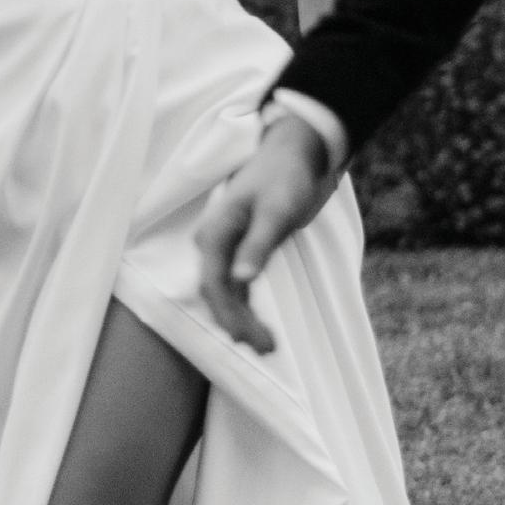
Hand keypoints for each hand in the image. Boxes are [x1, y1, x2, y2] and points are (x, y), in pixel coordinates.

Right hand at [194, 117, 331, 351]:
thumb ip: (258, 244)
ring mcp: (223, 249)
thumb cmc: (284, 178)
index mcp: (214, 232)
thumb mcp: (276, 210)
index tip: (251, 339)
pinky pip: (235, 288)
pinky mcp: (238, 252)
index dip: (229, 315)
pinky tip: (260, 327)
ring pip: (226, 294)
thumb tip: (241, 279)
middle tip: (268, 348)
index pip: (213, 284)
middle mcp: (213, 243)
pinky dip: (246, 308)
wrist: (291, 156)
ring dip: (242, 320)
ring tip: (267, 346)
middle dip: (237, 324)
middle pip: (217, 294)